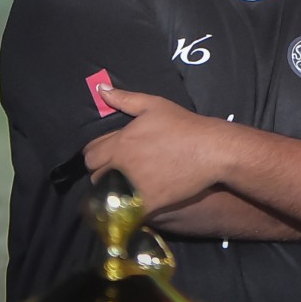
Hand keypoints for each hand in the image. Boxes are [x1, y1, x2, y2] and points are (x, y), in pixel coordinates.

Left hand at [84, 86, 228, 211]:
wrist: (210, 150)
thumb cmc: (183, 125)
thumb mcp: (153, 105)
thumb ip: (125, 99)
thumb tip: (101, 90)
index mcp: (120, 143)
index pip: (89, 155)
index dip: (96, 155)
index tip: (107, 156)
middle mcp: (122, 166)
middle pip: (95, 177)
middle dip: (102, 173)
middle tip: (117, 171)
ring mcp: (134, 186)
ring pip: (107, 196)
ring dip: (111, 191)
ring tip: (124, 187)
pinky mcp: (147, 203)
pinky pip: (125, 211)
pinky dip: (125, 209)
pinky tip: (134, 204)